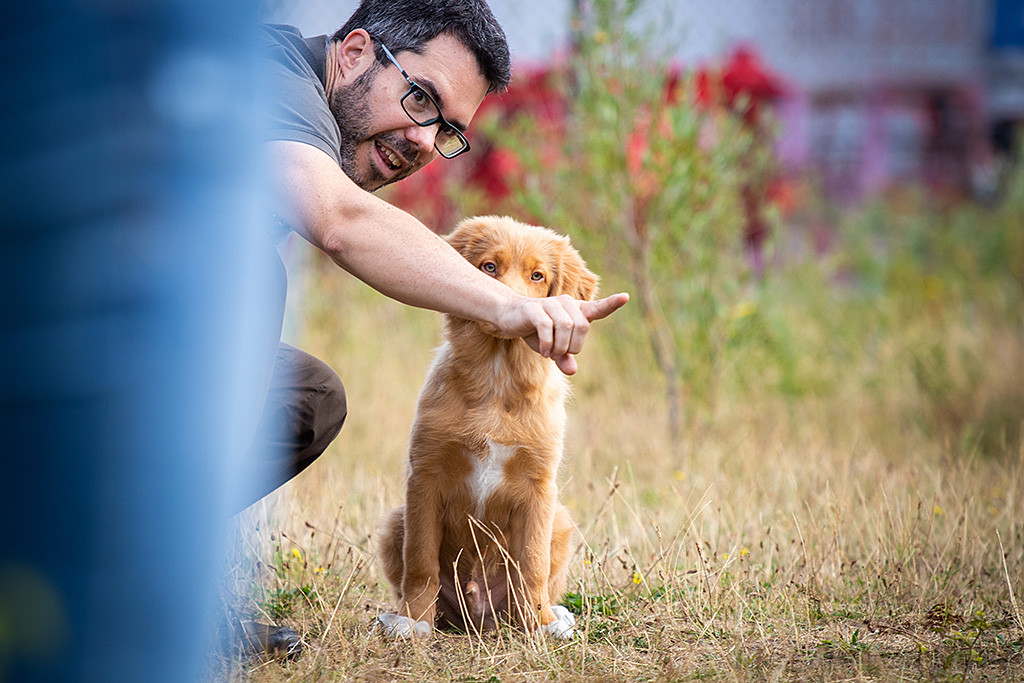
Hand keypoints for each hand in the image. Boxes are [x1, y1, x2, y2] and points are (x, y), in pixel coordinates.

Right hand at [502, 292, 628, 374]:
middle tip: (560, 354)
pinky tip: (543, 351)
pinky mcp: (536, 309)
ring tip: (550, 353)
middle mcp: (566, 303)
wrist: (509, 317)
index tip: (625, 297)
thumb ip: (564, 358)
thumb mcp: (552, 347)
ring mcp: (551, 304)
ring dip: (560, 346)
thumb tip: (572, 370)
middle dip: (573, 346)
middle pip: (582, 326)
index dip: (612, 303)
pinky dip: (547, 344)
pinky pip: (548, 328)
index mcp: (575, 311)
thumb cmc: (535, 331)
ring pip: (566, 327)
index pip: (597, 308)